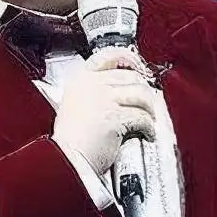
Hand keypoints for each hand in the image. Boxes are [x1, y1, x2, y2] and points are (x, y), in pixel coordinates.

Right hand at [52, 47, 155, 175]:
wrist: (67, 159)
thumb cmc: (69, 140)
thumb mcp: (74, 106)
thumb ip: (92, 94)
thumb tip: (118, 94)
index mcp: (80, 79)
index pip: (108, 56)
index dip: (128, 58)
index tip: (138, 66)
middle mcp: (92, 84)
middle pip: (131, 76)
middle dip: (144, 90)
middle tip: (148, 102)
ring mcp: (105, 99)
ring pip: (140, 94)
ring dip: (150, 107)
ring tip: (150, 118)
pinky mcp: (116, 116)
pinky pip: (142, 117)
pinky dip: (148, 127)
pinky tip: (147, 133)